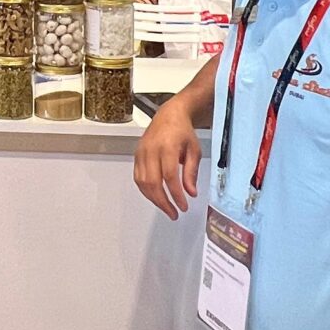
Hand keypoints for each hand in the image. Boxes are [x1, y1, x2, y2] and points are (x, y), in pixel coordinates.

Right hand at [133, 97, 202, 219]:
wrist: (169, 116)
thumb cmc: (182, 132)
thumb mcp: (194, 151)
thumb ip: (191, 172)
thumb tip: (191, 193)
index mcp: (167, 146)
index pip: (169, 176)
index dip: (176, 194)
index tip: (183, 206)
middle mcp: (151, 150)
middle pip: (153, 182)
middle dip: (163, 202)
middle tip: (174, 213)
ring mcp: (141, 153)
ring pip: (143, 183)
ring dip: (154, 199)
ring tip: (167, 208)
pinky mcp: (136, 156)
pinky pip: (138, 178)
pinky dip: (146, 191)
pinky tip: (156, 197)